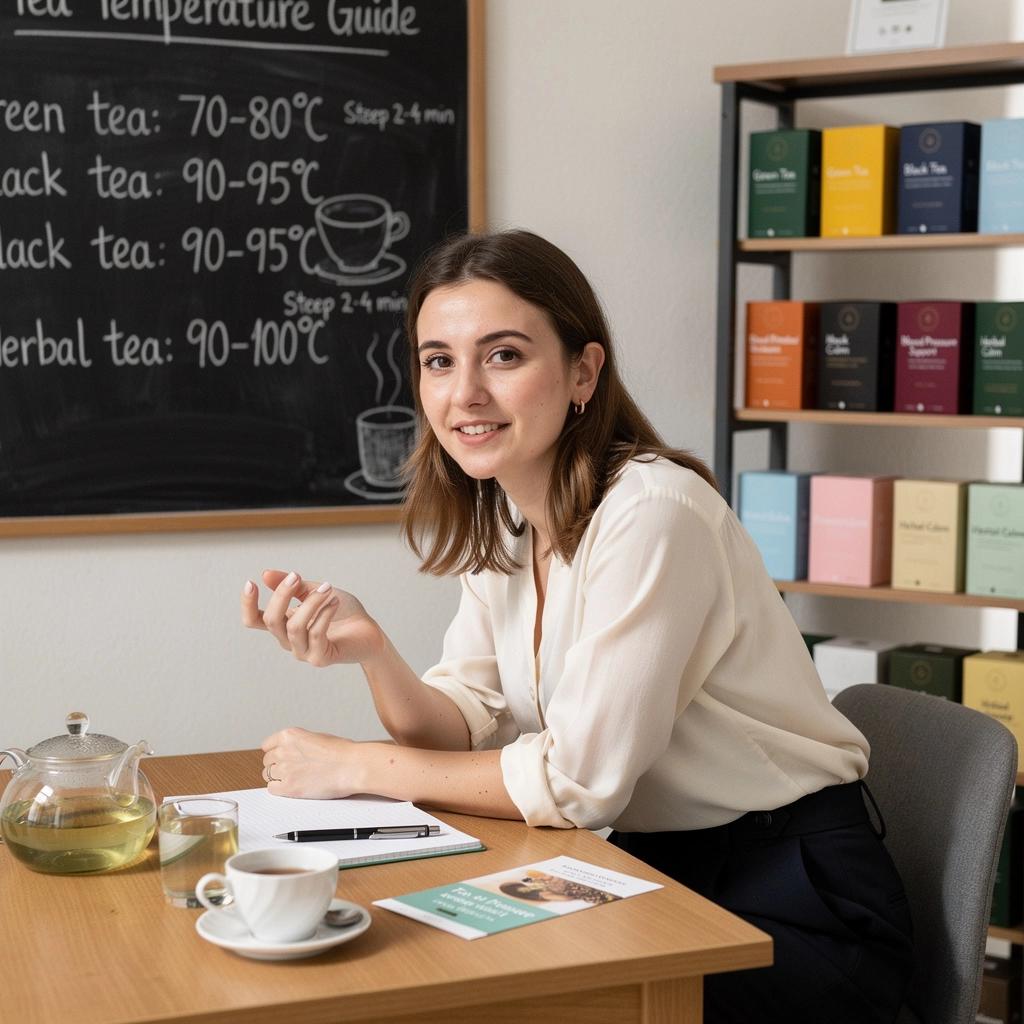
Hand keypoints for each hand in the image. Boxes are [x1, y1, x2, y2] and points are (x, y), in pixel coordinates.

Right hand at [241, 569, 385, 667]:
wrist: (370, 633)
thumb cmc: (343, 613)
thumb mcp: (316, 592)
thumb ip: (293, 586)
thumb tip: (266, 574)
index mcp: (284, 625)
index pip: (254, 620)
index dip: (247, 604)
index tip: (251, 583)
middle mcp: (289, 641)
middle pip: (271, 621)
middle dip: (281, 595)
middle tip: (296, 576)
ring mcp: (303, 652)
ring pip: (294, 626)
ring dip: (310, 603)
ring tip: (327, 588)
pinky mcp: (320, 658)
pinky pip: (315, 634)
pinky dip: (324, 614)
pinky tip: (335, 601)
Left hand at [261, 727, 364, 798]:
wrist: (352, 766)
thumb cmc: (342, 752)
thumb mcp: (316, 737)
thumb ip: (299, 744)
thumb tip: (294, 752)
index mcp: (289, 735)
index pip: (267, 745)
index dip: (275, 752)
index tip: (281, 757)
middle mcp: (283, 751)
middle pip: (267, 761)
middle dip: (277, 765)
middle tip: (291, 769)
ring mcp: (284, 769)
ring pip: (268, 775)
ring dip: (278, 777)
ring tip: (294, 778)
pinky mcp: (289, 788)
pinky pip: (272, 789)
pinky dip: (280, 789)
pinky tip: (291, 787)